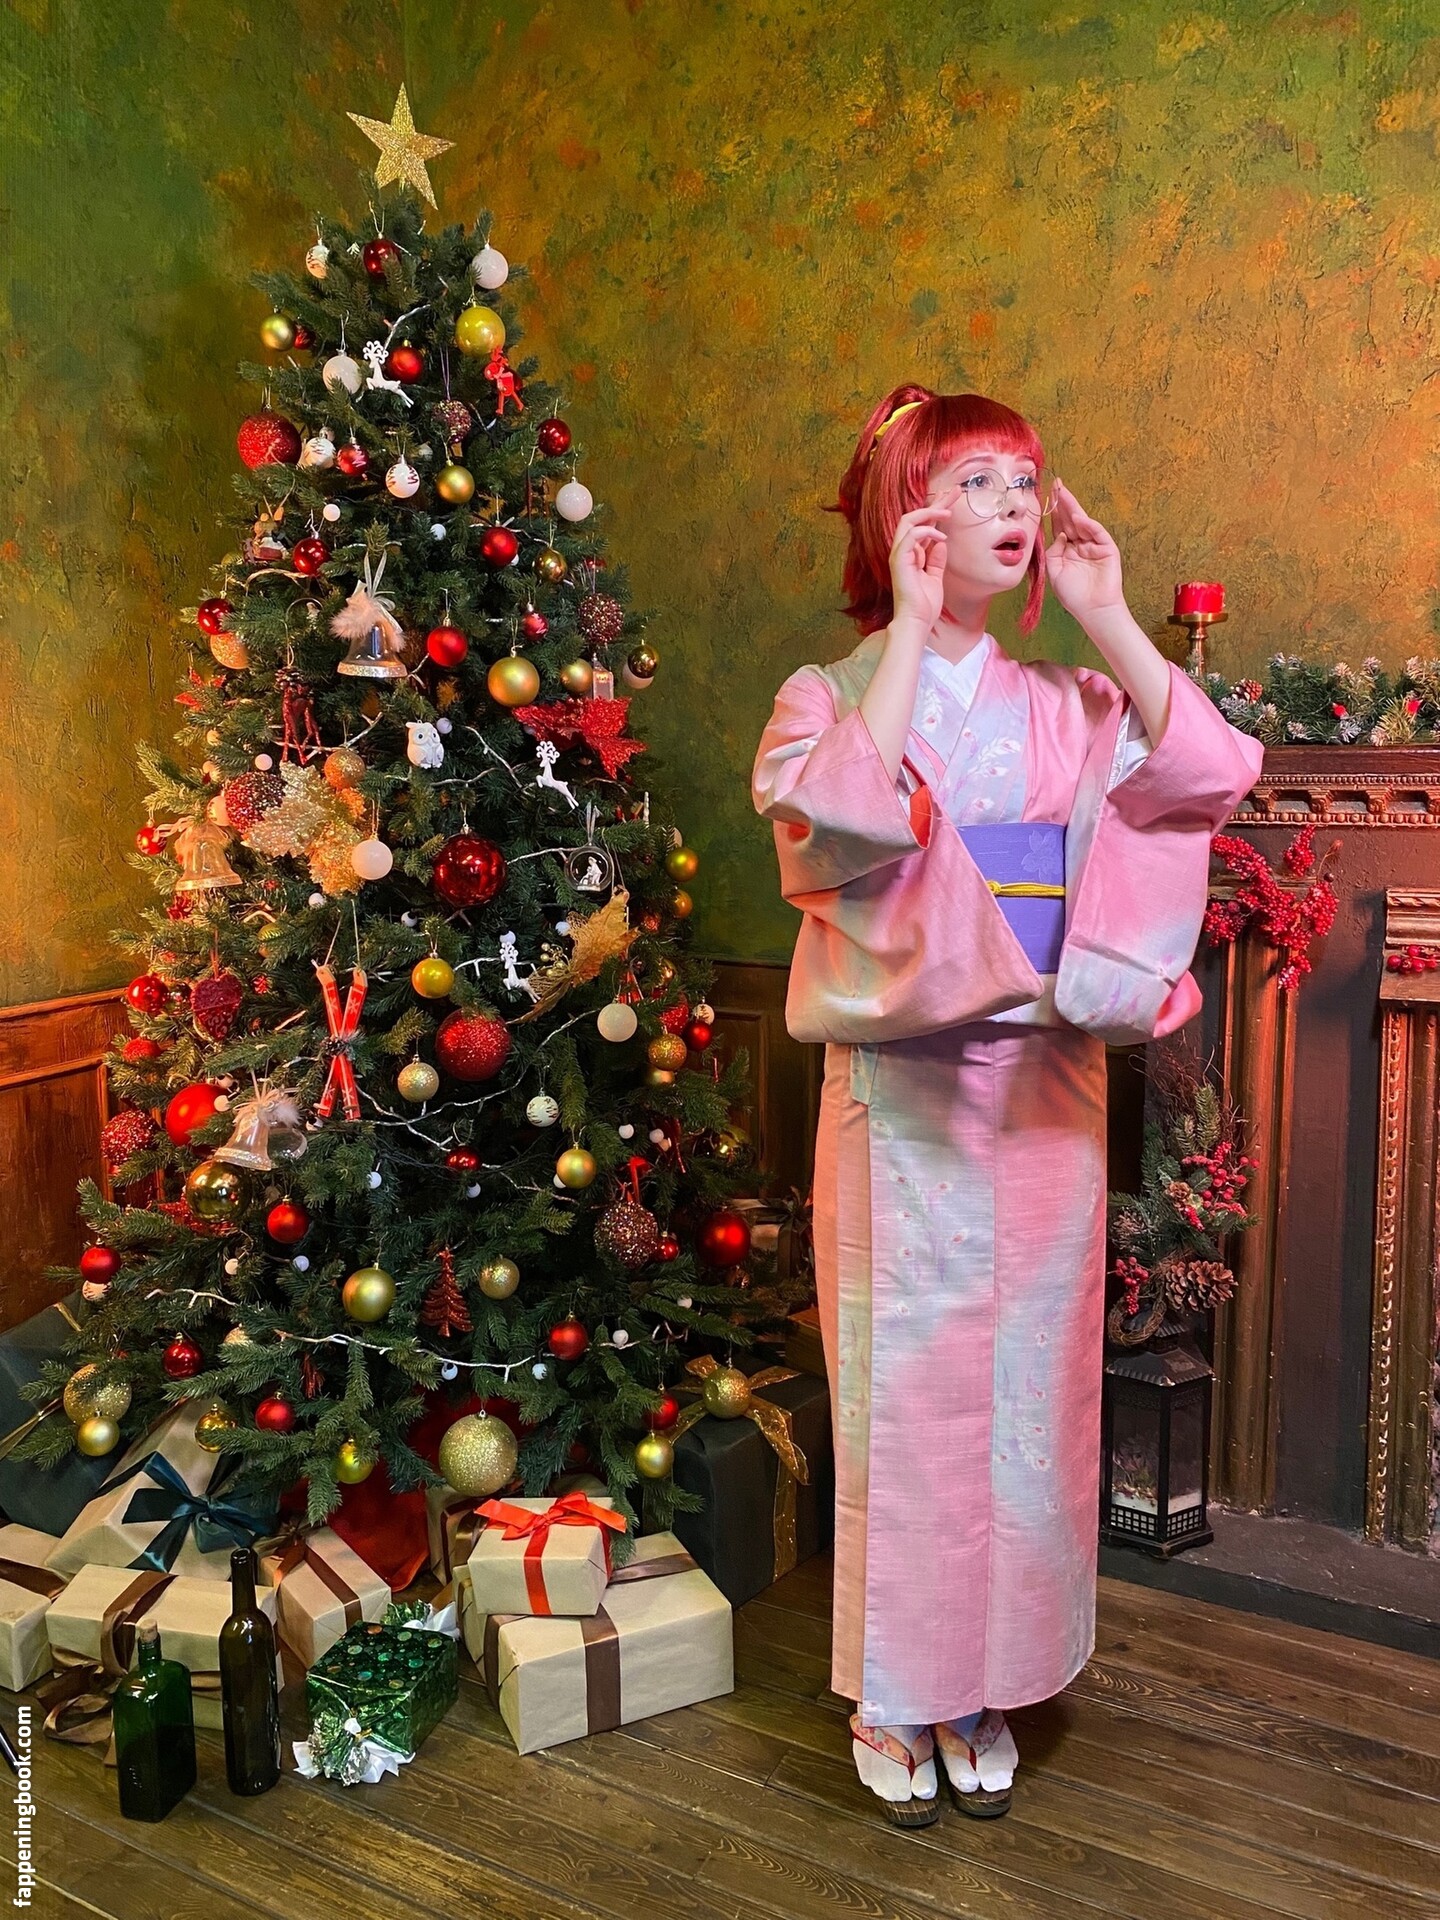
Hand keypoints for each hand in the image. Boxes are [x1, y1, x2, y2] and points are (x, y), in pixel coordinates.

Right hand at [887, 489, 958, 634]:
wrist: (917, 621)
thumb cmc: (925, 604)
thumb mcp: (936, 577)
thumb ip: (937, 559)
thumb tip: (942, 543)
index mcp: (911, 553)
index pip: (924, 525)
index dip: (938, 510)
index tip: (954, 499)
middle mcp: (903, 550)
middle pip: (916, 517)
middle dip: (936, 503)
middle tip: (955, 491)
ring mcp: (899, 554)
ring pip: (909, 521)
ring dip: (930, 513)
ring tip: (948, 512)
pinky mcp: (899, 560)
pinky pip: (910, 536)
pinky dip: (926, 532)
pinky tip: (941, 535)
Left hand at [1043, 479, 1124, 623]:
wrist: (1093, 610)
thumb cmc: (1073, 595)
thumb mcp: (1054, 571)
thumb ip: (1053, 551)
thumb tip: (1059, 534)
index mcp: (1067, 550)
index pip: (1059, 526)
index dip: (1053, 512)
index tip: (1046, 496)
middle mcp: (1080, 544)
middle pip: (1071, 519)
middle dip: (1064, 502)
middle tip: (1057, 484)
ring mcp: (1095, 545)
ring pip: (1083, 522)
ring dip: (1073, 508)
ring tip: (1064, 494)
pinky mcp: (1107, 549)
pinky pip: (1097, 533)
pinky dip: (1088, 525)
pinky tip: (1078, 517)